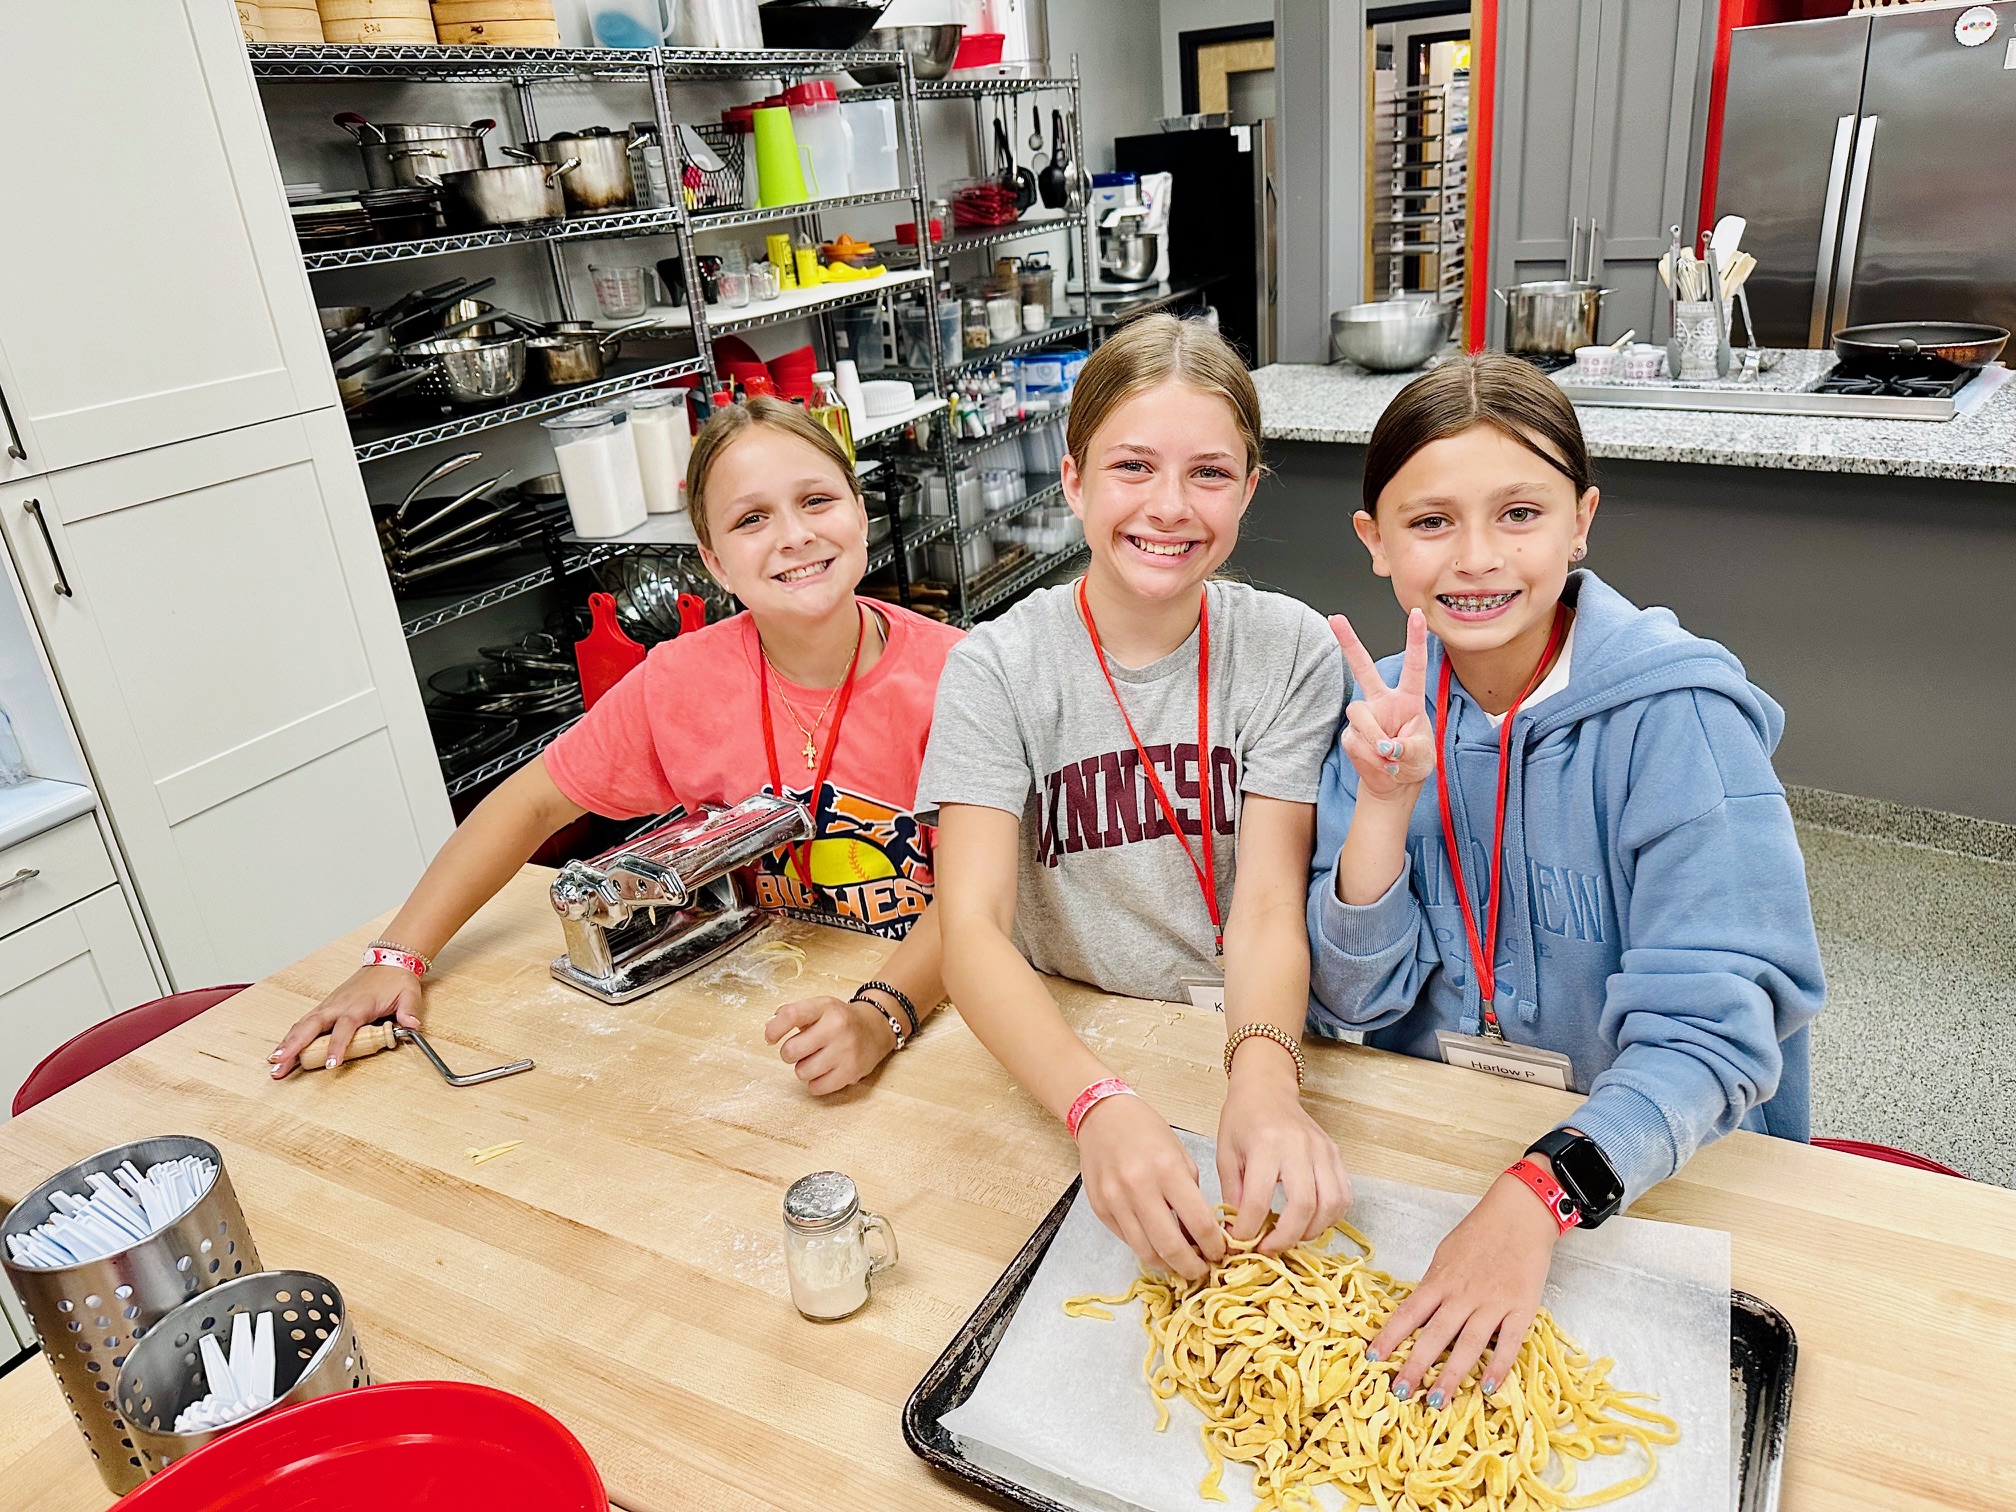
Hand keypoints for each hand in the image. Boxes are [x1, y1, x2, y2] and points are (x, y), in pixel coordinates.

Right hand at [268, 965, 421, 1076]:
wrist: (388, 962)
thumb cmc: (396, 981)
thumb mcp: (409, 994)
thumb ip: (410, 1010)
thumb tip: (413, 1026)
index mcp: (358, 1005)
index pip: (345, 1027)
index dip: (338, 1046)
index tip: (331, 1064)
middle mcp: (338, 1005)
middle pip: (311, 1026)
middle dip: (294, 1045)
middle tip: (278, 1064)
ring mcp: (329, 1006)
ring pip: (303, 1025)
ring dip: (287, 1043)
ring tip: (273, 1063)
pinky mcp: (326, 1008)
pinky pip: (305, 1023)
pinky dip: (291, 1036)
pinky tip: (281, 1051)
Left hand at [764, 995, 894, 1094]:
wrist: (875, 1028)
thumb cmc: (840, 1020)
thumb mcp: (819, 1007)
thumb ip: (793, 1014)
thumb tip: (770, 1029)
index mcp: (826, 1007)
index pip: (792, 1015)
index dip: (774, 1029)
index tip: (770, 1038)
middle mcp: (837, 1027)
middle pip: (791, 1051)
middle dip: (790, 1053)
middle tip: (800, 1049)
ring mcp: (846, 1051)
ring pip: (802, 1072)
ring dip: (803, 1068)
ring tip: (816, 1059)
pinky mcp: (851, 1072)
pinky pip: (816, 1088)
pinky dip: (815, 1083)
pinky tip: (824, 1071)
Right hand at [1077, 1093, 1227, 1280]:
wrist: (1102, 1117)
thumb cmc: (1147, 1132)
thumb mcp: (1180, 1155)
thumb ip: (1191, 1194)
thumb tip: (1200, 1234)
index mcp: (1167, 1170)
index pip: (1199, 1222)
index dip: (1214, 1246)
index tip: (1221, 1254)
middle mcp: (1139, 1188)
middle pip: (1171, 1246)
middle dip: (1192, 1267)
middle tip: (1202, 1271)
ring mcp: (1115, 1201)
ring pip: (1145, 1252)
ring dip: (1167, 1266)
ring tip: (1180, 1266)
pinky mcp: (1100, 1209)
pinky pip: (1127, 1240)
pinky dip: (1145, 1249)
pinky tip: (1157, 1247)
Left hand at [1217, 1046, 1351, 1253]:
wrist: (1267, 1089)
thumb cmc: (1242, 1119)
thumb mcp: (1226, 1153)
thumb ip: (1232, 1193)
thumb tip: (1239, 1232)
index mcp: (1265, 1145)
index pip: (1259, 1199)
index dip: (1249, 1229)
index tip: (1240, 1243)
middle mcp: (1299, 1147)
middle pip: (1303, 1206)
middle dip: (1286, 1237)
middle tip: (1269, 1248)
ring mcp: (1323, 1151)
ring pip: (1331, 1204)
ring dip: (1312, 1231)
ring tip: (1290, 1236)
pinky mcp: (1336, 1154)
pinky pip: (1344, 1195)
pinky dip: (1330, 1217)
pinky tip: (1310, 1221)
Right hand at [1329, 608, 1434, 800]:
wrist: (1394, 784)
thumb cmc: (1414, 763)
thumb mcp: (1423, 757)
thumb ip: (1409, 748)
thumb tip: (1387, 745)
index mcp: (1407, 699)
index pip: (1413, 666)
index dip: (1415, 640)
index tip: (1417, 615)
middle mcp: (1383, 702)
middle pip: (1363, 667)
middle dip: (1349, 642)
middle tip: (1335, 618)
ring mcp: (1364, 717)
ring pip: (1360, 716)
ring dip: (1374, 739)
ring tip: (1388, 757)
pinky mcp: (1350, 735)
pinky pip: (1355, 742)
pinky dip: (1369, 758)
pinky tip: (1380, 764)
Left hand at [1365, 1169, 1561, 1405]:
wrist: (1519, 1215)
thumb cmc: (1479, 1234)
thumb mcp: (1445, 1255)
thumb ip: (1434, 1285)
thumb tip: (1418, 1311)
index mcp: (1440, 1281)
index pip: (1408, 1313)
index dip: (1389, 1337)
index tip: (1372, 1358)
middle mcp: (1462, 1295)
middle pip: (1434, 1335)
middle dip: (1415, 1366)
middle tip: (1400, 1393)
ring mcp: (1492, 1303)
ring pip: (1468, 1345)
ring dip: (1451, 1375)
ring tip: (1436, 1401)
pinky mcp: (1521, 1309)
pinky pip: (1508, 1342)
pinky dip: (1498, 1366)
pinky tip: (1488, 1387)